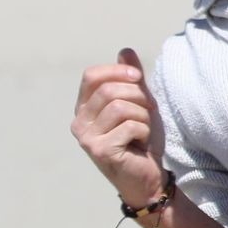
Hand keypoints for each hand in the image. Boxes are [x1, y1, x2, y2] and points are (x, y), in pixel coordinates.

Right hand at [71, 49, 168, 207]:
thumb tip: (125, 51)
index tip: (138, 78)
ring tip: (142, 130)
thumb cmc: (142, 139)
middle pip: (110, 89)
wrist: (148, 176)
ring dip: (143, 116)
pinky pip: (130, 125)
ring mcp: (87, 138)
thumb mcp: (140, 103)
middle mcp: (79, 122)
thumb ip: (132, 79)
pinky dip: (144, 131)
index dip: (117, 71)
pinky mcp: (100, 150)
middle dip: (139, 96)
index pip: (91, 75)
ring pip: (121, 106)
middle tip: (148, 112)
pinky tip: (140, 143)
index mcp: (84, 107)